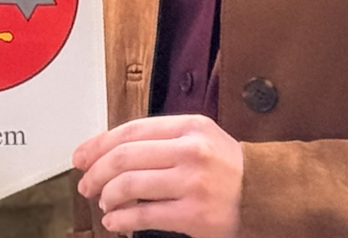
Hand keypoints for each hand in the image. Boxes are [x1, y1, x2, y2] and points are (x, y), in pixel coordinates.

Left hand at [73, 115, 242, 237]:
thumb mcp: (200, 138)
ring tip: (104, 203)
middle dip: (96, 172)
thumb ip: (161, 140)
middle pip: (124, 157)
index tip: (81, 156)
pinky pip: (144, 216)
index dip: (98, 144)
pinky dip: (121, 219)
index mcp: (190, 126)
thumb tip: (108, 151)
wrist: (267, 194)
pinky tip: (115, 222)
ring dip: (107, 196)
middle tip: (86, 183)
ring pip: (129, 185)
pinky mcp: (195, 215)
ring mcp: (193, 183)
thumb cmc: (228, 168)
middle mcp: (191, 150)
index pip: (131, 130)